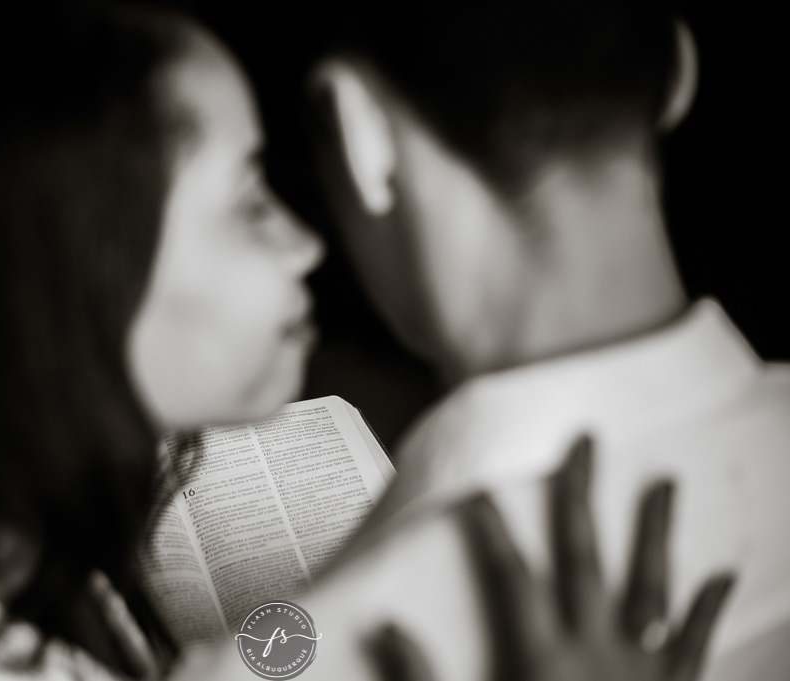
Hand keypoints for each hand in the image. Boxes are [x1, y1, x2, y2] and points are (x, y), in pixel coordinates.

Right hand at [365, 436, 735, 680]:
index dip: (494, 528)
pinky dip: (707, 609)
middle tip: (587, 443)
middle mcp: (597, 652)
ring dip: (656, 533)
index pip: (512, 576)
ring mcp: (644, 672)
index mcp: (542, 658)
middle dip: (583, 497)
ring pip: (652, 588)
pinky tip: (722, 575)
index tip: (480, 487)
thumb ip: (422, 680)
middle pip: (586, 559)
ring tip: (665, 483)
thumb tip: (387, 627)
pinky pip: (696, 646)